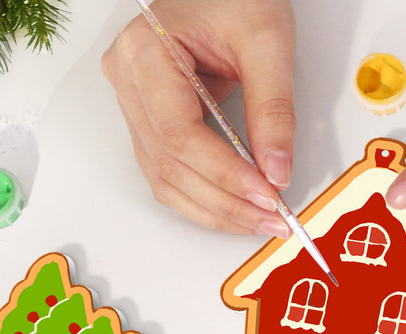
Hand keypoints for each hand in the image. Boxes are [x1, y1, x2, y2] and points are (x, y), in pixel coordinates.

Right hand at [102, 0, 294, 235]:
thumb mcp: (266, 41)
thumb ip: (273, 109)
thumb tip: (276, 171)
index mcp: (145, 52)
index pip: (181, 136)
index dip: (226, 175)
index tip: (268, 195)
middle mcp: (128, 81)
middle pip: (172, 166)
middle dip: (226, 202)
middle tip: (273, 219)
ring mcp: (134, 104)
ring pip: (166, 180)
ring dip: (216, 210)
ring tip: (260, 220)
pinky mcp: (150, 121)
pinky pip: (171, 174)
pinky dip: (206, 198)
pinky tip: (238, 208)